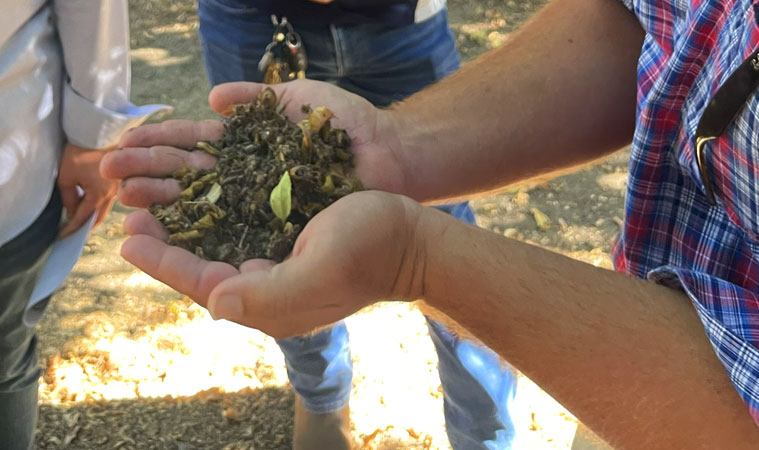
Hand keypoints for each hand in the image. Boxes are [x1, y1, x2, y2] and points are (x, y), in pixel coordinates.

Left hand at [57, 143, 120, 236]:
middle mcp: (113, 194)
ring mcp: (120, 186)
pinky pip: (111, 196)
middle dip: (87, 225)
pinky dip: (101, 202)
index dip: (71, 228)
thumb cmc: (82, 151)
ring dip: (95, 214)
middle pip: (99, 217)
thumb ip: (68, 196)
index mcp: (100, 196)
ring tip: (82, 216)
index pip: (83, 218)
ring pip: (106, 206)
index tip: (62, 236)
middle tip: (74, 231)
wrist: (101, 129)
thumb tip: (71, 209)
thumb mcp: (67, 175)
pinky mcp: (121, 178)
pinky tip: (94, 199)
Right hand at [100, 80, 406, 207]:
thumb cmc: (350, 126)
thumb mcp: (299, 100)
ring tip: (126, 208)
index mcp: (248, 148)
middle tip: (110, 178)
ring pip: (204, 209)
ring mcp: (261, 208)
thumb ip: (256, 99)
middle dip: (148, 177)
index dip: (158, 147)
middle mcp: (248, 181)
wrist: (392, 155)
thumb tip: (213, 100)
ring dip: (163, 207)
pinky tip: (169, 238)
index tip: (123, 150)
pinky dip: (202, 237)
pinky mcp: (278, 233)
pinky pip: (234, 235)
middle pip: (190, 178)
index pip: (193, 147)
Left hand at [121, 191, 426, 337]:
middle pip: (203, 267)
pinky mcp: (288, 242)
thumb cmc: (372, 250)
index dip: (165, 262)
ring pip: (217, 247)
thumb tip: (217, 303)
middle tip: (133, 214)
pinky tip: (201, 196)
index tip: (130, 239)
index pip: (205, 285)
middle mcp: (268, 285)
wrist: (411, 238)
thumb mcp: (323, 268)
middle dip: (166, 244)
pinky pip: (239, 231)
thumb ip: (270, 293)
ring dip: (184, 226)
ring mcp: (278, 264)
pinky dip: (213, 214)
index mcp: (271, 300)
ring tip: (156, 201)